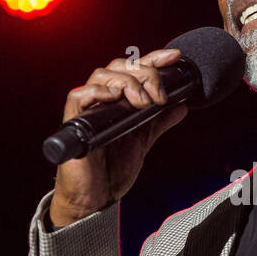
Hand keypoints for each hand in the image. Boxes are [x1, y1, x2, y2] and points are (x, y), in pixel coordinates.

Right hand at [48, 48, 188, 226]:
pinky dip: (97, 92)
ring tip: (143, 101)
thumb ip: (158, 122)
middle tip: (159, 94)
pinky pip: (78, 97)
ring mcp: (87, 110)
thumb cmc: (111, 170)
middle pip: (118, 67)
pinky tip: (114, 97)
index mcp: (117, 101)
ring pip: (100, 76)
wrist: (96, 198)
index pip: (133, 70)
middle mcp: (101, 101)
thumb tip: (181, 107)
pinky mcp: (75, 123)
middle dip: (144, 73)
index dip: (153, 59)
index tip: (174, 57)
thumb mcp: (142, 141)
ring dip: (126, 82)